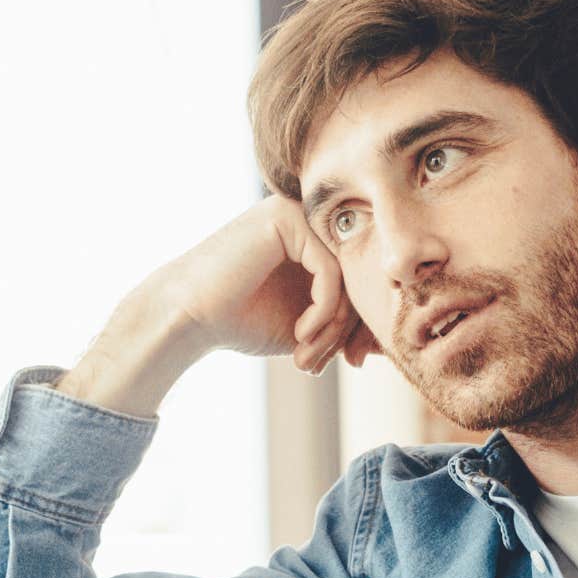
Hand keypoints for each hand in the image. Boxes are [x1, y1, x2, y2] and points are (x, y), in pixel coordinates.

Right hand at [54, 194, 365, 416]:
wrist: (187, 318)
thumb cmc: (241, 321)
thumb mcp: (308, 326)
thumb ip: (346, 323)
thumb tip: (390, 340)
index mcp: (315, 240)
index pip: (361, 279)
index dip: (362, 326)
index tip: (351, 363)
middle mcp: (310, 219)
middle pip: (359, 276)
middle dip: (347, 331)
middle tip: (321, 363)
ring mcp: (297, 213)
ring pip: (348, 276)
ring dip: (333, 327)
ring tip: (308, 356)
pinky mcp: (286, 219)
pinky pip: (330, 271)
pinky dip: (323, 311)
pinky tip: (300, 333)